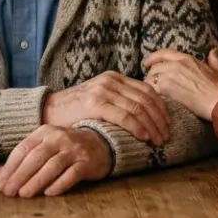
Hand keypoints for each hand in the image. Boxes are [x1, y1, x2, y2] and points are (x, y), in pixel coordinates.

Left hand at [0, 125, 112, 197]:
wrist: (100, 143)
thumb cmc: (65, 148)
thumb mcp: (44, 148)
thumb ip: (23, 160)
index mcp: (45, 132)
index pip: (23, 149)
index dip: (10, 167)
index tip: (1, 183)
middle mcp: (59, 138)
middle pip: (36, 158)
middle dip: (20, 176)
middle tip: (8, 192)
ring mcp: (74, 150)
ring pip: (52, 166)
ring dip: (36, 181)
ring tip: (24, 195)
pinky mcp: (87, 162)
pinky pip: (72, 174)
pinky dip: (60, 184)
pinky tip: (49, 193)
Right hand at [43, 71, 168, 144]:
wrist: (49, 110)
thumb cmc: (76, 109)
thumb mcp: (101, 98)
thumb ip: (120, 100)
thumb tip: (146, 115)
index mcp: (115, 77)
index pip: (147, 90)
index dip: (161, 108)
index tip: (168, 124)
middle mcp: (110, 80)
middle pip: (146, 99)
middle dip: (160, 119)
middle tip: (166, 135)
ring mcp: (103, 90)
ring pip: (138, 108)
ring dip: (152, 126)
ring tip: (158, 140)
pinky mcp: (95, 103)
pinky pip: (124, 116)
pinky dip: (137, 127)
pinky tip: (144, 137)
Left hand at [144, 48, 217, 120]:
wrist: (217, 101)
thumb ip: (214, 60)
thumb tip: (214, 51)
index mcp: (187, 58)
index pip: (164, 53)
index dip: (154, 57)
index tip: (147, 62)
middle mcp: (176, 63)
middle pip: (155, 66)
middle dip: (151, 74)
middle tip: (150, 82)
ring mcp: (169, 74)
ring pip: (151, 76)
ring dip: (150, 84)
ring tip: (152, 93)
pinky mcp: (166, 87)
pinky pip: (152, 88)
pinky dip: (151, 93)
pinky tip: (153, 100)